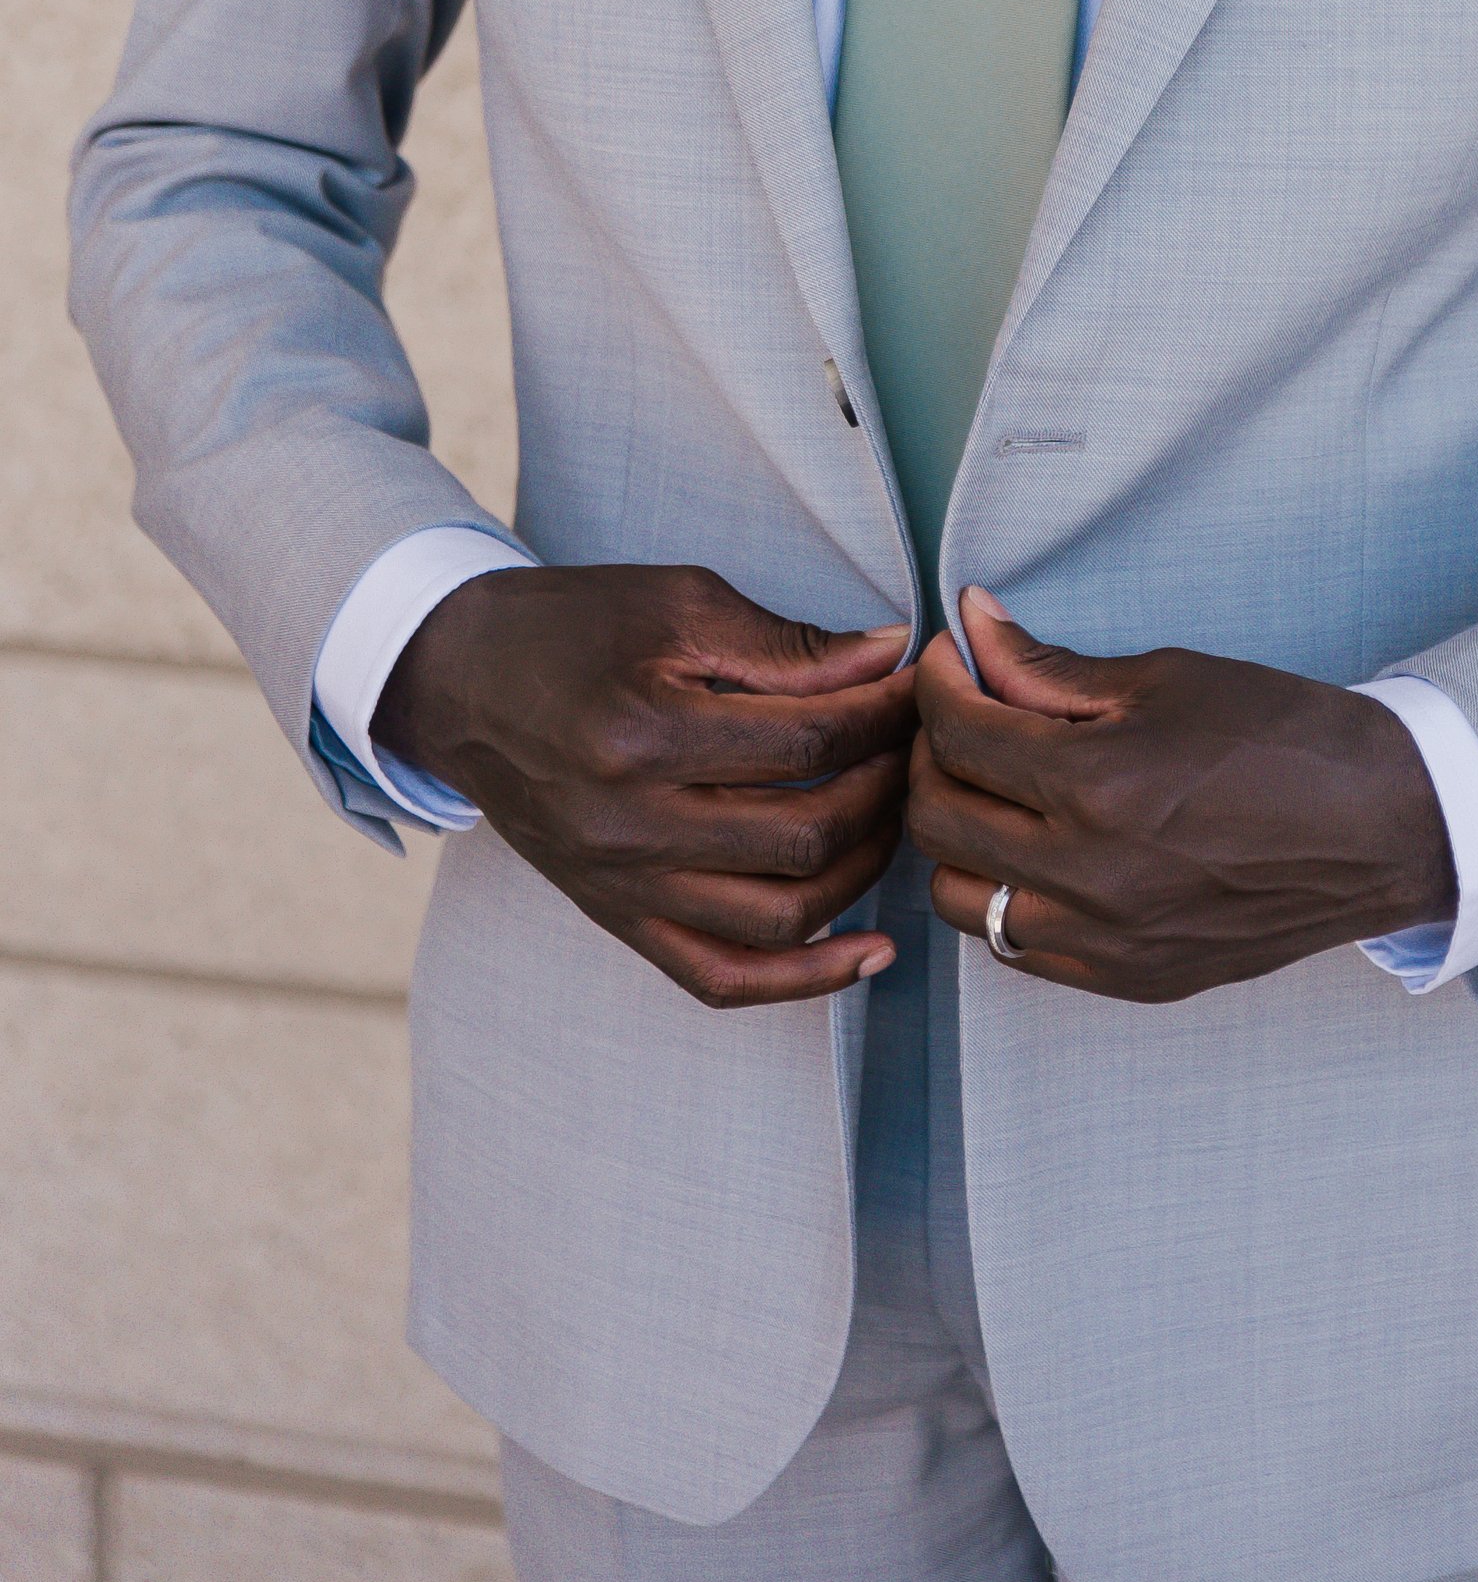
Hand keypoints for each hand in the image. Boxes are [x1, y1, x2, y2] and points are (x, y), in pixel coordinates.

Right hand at [374, 564, 916, 1009]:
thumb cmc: (571, 626)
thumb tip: (889, 658)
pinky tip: (868, 952)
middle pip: (806, 834)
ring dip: (863, 868)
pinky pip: (720, 978)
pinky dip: (803, 979)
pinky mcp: (617, 919)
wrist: (460, 682)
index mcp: (644, 732)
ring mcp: (623, 886)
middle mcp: (631, 825)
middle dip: (886, 785)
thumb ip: (787, 644)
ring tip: (893, 811)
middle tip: (912, 742)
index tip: (913, 682)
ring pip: (780, 915)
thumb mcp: (677, 603)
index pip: (808, 739)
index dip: (882, 711)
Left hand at [909, 590, 1456, 1001]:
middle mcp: (1085, 878)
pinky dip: (1006, 894)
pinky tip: (1040, 850)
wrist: (1382, 828)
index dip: (940, 680)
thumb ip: (1050, 668)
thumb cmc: (1284, 738)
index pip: (958, 732)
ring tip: (999, 788)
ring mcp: (1103, 942)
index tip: (956, 654)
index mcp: (1095, 788)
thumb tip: (976, 632)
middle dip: (934, 750)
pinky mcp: (1127, 980)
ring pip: (960, 898)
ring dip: (959, 834)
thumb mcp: (1166, 677)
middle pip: (936, 817)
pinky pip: (1017, 948)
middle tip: (968, 711)